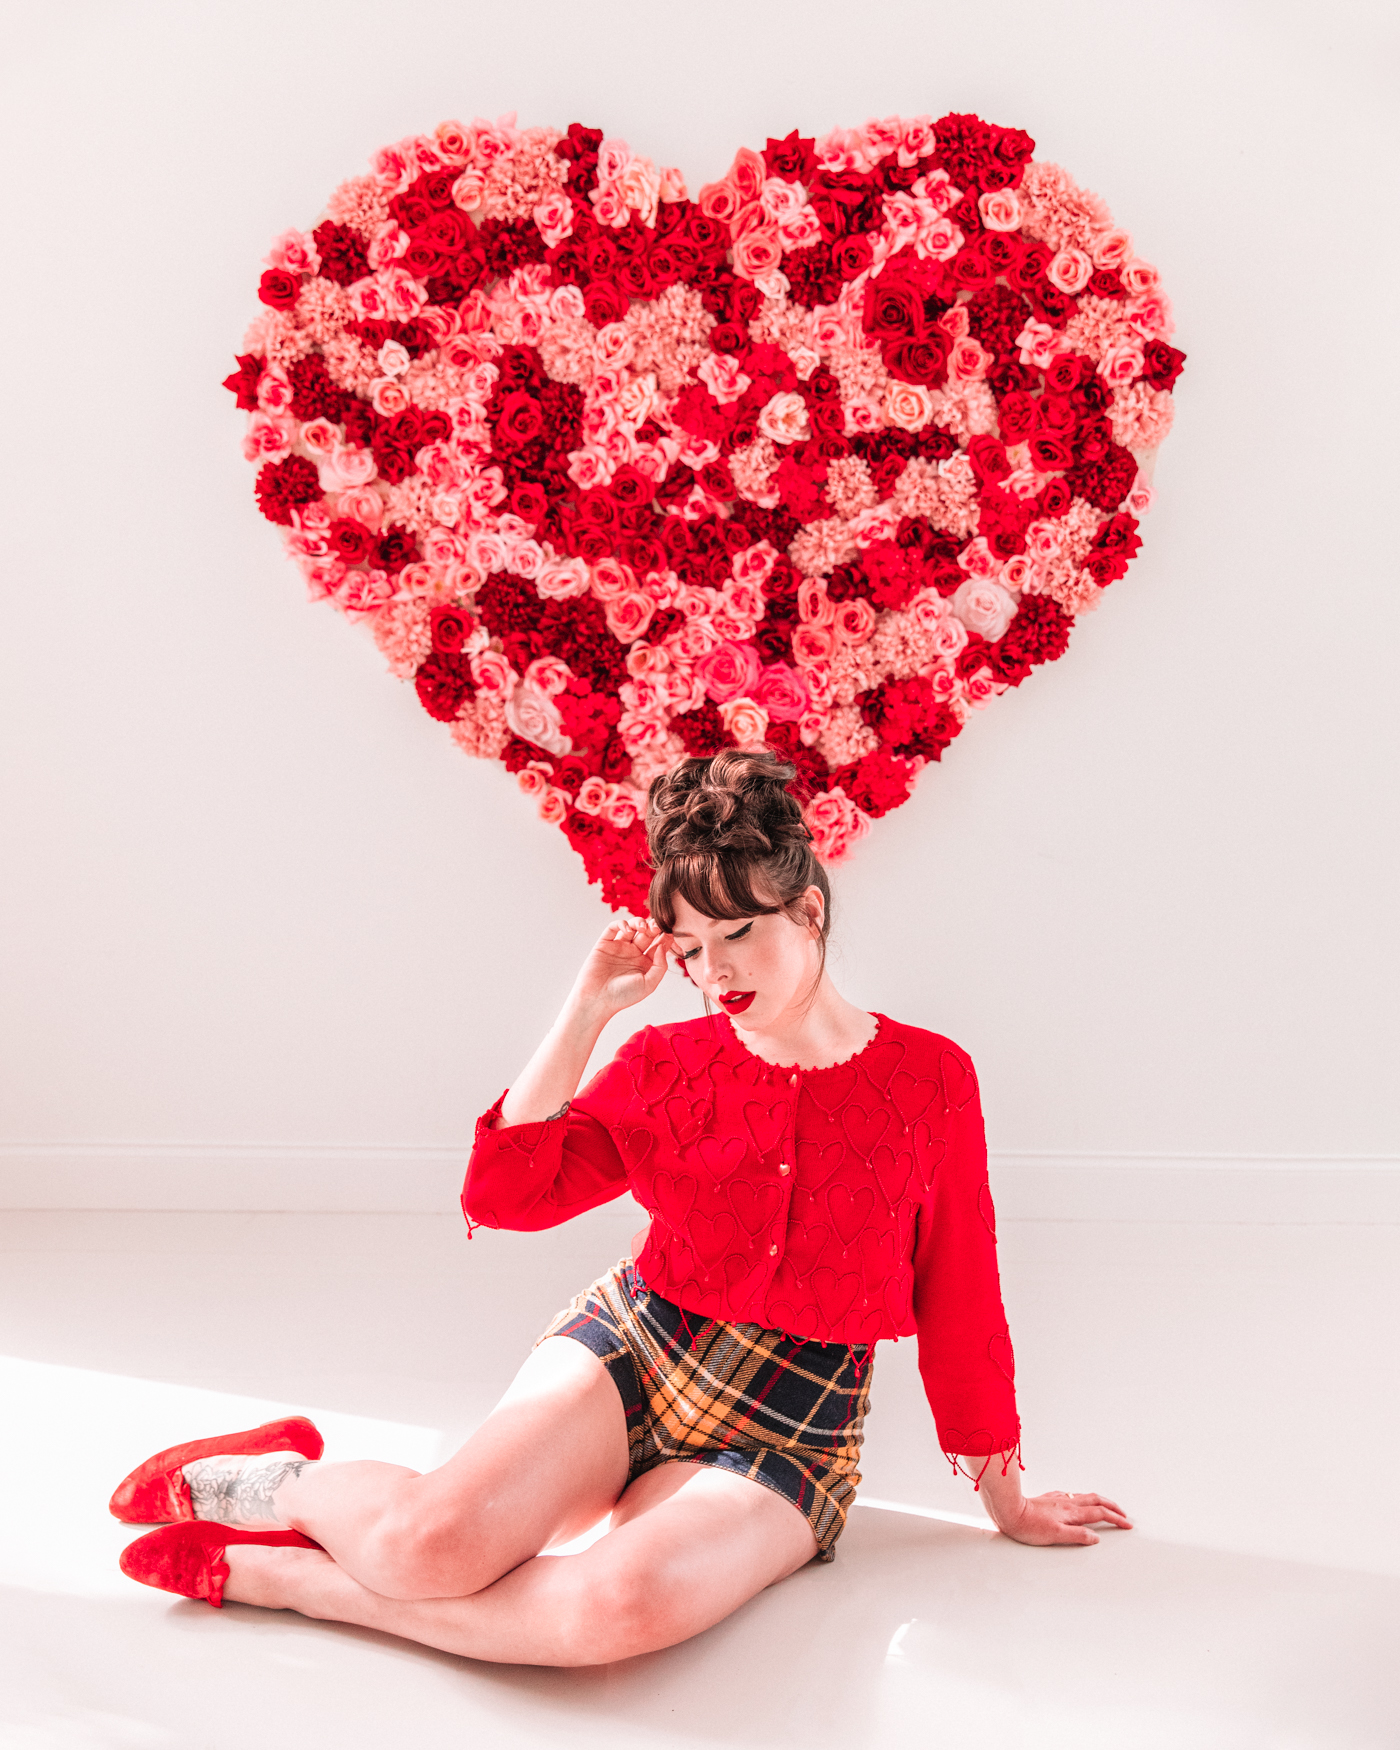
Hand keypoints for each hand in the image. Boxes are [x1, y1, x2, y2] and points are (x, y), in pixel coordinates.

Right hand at [572, 918, 672, 1017]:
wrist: (597, 1000)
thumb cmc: (623, 996)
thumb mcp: (649, 984)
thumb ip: (660, 966)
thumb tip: (662, 946)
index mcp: (646, 963)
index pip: (659, 945)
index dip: (666, 937)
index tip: (672, 930)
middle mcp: (633, 954)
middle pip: (647, 934)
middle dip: (654, 927)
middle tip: (658, 925)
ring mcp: (619, 947)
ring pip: (632, 927)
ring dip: (639, 922)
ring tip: (644, 927)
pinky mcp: (605, 943)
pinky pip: (613, 928)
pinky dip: (621, 924)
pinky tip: (628, 929)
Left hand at [992, 1489, 1132, 1546]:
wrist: (1008, 1511)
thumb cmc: (1028, 1526)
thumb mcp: (1056, 1536)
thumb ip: (1078, 1536)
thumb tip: (1096, 1537)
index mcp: (1072, 1513)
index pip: (1100, 1514)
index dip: (1116, 1519)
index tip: (1127, 1524)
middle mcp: (1067, 1503)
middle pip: (1096, 1501)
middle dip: (1112, 1507)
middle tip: (1123, 1513)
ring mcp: (1058, 1499)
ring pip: (1084, 1496)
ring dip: (1099, 1501)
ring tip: (1106, 1506)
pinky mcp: (1049, 1499)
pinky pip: (1071, 1496)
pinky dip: (1082, 1499)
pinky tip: (1077, 1501)